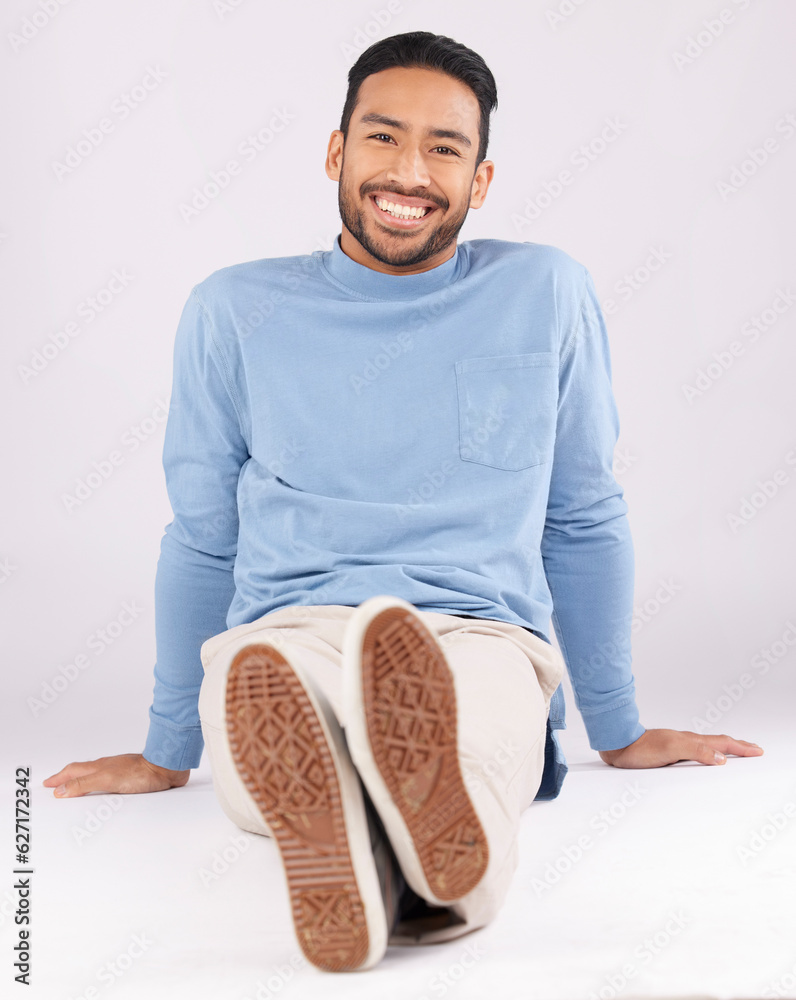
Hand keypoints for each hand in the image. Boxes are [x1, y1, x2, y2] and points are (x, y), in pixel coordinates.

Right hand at [43, 754, 189, 796]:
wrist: (166, 768)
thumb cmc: (141, 772)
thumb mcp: (106, 780)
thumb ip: (84, 784)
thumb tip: (61, 790)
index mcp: (99, 767)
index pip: (73, 772)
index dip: (59, 778)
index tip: (47, 784)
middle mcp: (108, 768)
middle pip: (83, 771)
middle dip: (67, 778)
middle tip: (56, 784)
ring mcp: (121, 771)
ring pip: (96, 775)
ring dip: (83, 780)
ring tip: (75, 786)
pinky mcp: (133, 778)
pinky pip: (111, 781)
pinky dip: (100, 784)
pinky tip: (105, 789)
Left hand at [598, 728, 763, 767]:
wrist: (618, 744)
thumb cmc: (641, 748)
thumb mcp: (672, 749)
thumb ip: (696, 752)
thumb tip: (722, 759)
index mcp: (691, 740)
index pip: (721, 743)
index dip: (740, 748)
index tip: (758, 751)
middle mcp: (686, 740)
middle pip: (717, 742)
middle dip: (737, 746)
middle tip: (753, 750)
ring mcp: (676, 744)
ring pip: (706, 745)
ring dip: (723, 748)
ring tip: (733, 751)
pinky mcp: (667, 751)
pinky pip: (693, 750)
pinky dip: (706, 753)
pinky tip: (702, 756)